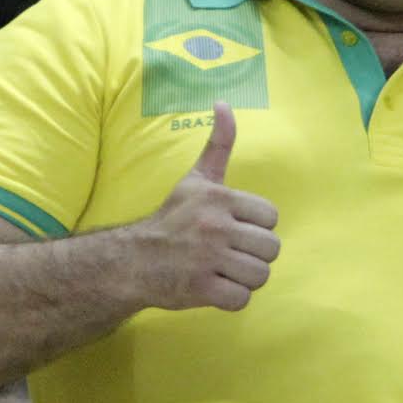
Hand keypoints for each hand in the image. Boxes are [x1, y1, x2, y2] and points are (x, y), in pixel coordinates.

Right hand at [129, 102, 279, 310]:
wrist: (132, 260)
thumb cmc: (171, 219)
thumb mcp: (196, 179)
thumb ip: (218, 144)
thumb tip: (224, 103)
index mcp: (219, 198)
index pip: (271, 217)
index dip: (256, 227)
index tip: (235, 229)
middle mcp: (216, 226)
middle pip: (271, 249)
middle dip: (254, 255)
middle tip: (230, 254)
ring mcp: (208, 259)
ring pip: (261, 275)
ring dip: (245, 278)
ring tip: (224, 271)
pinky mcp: (201, 289)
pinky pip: (242, 299)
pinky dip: (232, 298)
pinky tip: (215, 288)